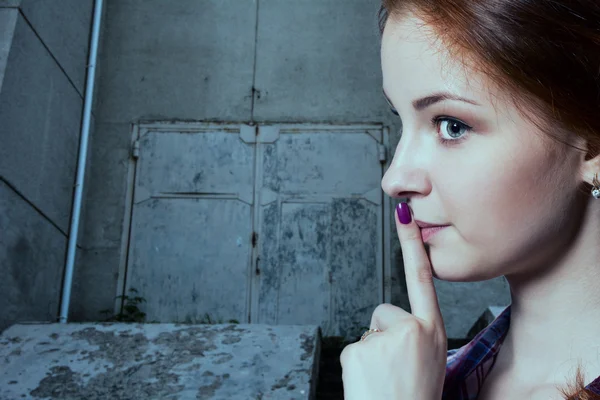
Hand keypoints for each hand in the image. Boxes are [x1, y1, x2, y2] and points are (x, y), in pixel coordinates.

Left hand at [339, 201, 446, 399]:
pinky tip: (370, 383)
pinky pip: (353, 349)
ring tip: (384, 380)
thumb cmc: (416, 396)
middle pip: (384, 313)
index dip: (412, 243)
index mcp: (434, 331)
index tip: (402, 211)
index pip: (422, 277)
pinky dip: (358, 367)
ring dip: (372, 355)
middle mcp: (413, 329)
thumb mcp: (430, 361)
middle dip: (383, 337)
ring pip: (368, 334)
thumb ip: (415, 334)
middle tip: (393, 370)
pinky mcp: (360, 350)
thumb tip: (389, 322)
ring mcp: (385, 338)